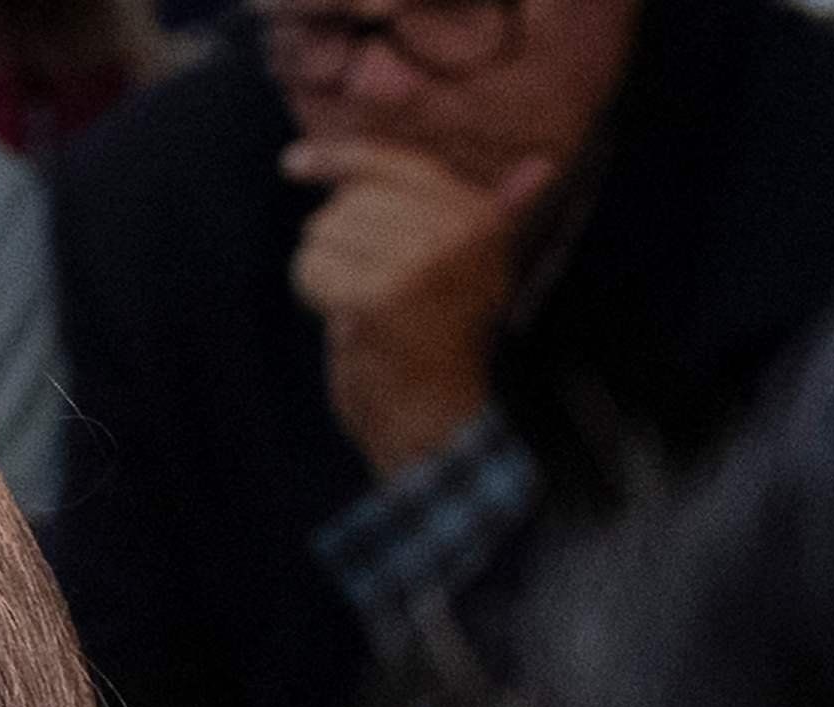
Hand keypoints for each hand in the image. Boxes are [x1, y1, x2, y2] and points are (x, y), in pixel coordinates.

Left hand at [284, 137, 555, 476]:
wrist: (433, 420)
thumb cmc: (446, 343)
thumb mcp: (478, 272)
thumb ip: (499, 214)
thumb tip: (542, 165)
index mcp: (477, 218)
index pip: (392, 164)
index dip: (337, 159)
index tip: (292, 165)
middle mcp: (454, 233)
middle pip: (350, 202)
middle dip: (340, 242)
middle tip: (366, 287)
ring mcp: (417, 264)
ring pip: (324, 233)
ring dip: (325, 271)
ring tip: (361, 306)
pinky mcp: (377, 298)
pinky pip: (312, 269)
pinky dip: (315, 295)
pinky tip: (345, 320)